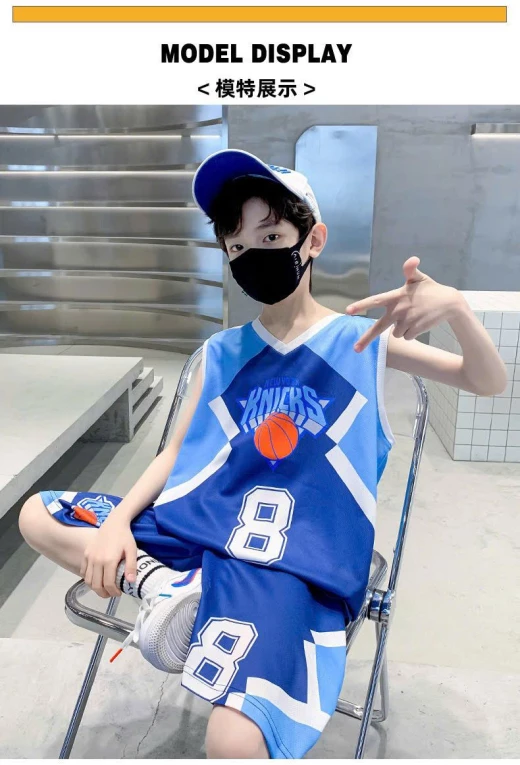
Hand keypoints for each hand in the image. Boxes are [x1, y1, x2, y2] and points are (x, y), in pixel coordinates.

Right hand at [81, 517, 136, 598]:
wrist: (114, 523)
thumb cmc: (125, 536)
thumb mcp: (132, 550)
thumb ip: (131, 566)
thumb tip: (130, 582)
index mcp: (109, 561)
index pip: (108, 584)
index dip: (113, 592)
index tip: (119, 593)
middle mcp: (96, 561)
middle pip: (96, 585)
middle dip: (103, 593)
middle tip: (111, 594)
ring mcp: (89, 557)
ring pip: (88, 580)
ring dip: (95, 588)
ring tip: (104, 588)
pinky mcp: (85, 554)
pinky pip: (83, 571)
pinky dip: (88, 579)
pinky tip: (96, 579)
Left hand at [346, 257, 461, 351]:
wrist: (451, 303)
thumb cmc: (431, 290)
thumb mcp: (420, 278)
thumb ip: (410, 271)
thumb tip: (412, 259)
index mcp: (396, 296)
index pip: (375, 300)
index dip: (361, 305)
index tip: (347, 311)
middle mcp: (399, 309)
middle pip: (379, 327)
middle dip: (366, 339)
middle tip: (355, 349)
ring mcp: (407, 321)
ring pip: (396, 333)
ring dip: (402, 329)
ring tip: (414, 317)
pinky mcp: (416, 330)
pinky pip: (406, 337)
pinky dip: (411, 333)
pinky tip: (420, 323)